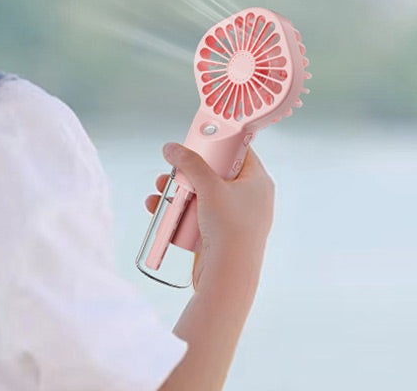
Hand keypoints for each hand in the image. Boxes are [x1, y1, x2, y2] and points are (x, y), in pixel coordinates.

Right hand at [144, 145, 274, 289]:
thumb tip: (171, 147)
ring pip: (202, 194)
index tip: (197, 140)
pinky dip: (180, 209)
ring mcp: (235, 217)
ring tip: (159, 189)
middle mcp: (250, 197)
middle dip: (188, 170)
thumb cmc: (229, 227)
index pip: (239, 151)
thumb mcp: (209, 187)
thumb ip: (190, 163)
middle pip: (215, 172)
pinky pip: (199, 213)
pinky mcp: (221, 234)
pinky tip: (158, 207)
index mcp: (258, 181)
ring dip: (178, 190)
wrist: (229, 277)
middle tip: (172, 167)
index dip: (217, 143)